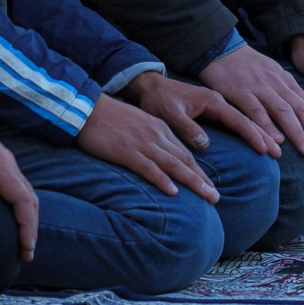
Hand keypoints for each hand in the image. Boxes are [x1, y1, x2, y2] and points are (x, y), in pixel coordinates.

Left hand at [0, 105, 39, 261]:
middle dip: (30, 227)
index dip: (27, 227)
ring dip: (26, 217)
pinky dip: (18, 205)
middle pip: (29, 198)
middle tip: (26, 254)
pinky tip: (10, 217)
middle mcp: (6, 163)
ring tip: (22, 242)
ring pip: (24, 191)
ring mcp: (2, 160)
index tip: (26, 250)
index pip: (22, 201)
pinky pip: (15, 186)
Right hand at [75, 94, 219, 202]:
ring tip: (207, 197)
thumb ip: (150, 138)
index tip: (209, 185)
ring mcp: (143, 143)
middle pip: (185, 160)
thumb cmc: (109, 118)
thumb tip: (159, 157)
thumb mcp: (137, 124)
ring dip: (192, 182)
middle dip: (202, 180)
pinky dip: (162, 179)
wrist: (88, 107)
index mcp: (159, 129)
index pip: (184, 153)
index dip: (198, 171)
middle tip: (216, 197)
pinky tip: (173, 192)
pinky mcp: (127, 151)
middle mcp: (156, 136)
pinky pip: (148, 167)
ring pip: (174, 165)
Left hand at [123, 71, 267, 157]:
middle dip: (264, 135)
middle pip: (247, 120)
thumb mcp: (170, 114)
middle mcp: (218, 102)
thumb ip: (188, 127)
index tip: (265, 148)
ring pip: (243, 121)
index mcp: (212, 101)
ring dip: (260, 133)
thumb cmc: (159, 100)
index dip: (253, 134)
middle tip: (278, 153)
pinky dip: (249, 131)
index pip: (238, 119)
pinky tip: (257, 139)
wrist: (151, 87)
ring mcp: (217, 106)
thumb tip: (205, 144)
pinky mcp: (213, 111)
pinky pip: (235, 122)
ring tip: (274, 149)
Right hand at [199, 43, 303, 158]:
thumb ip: (287, 94)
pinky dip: (267, 127)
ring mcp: (261, 88)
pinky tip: (276, 143)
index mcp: (288, 83)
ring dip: (298, 133)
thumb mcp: (273, 76)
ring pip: (284, 112)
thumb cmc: (249, 68)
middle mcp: (278, 85)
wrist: (223, 49)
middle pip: (302, 110)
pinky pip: (256, 111)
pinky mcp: (241, 92)